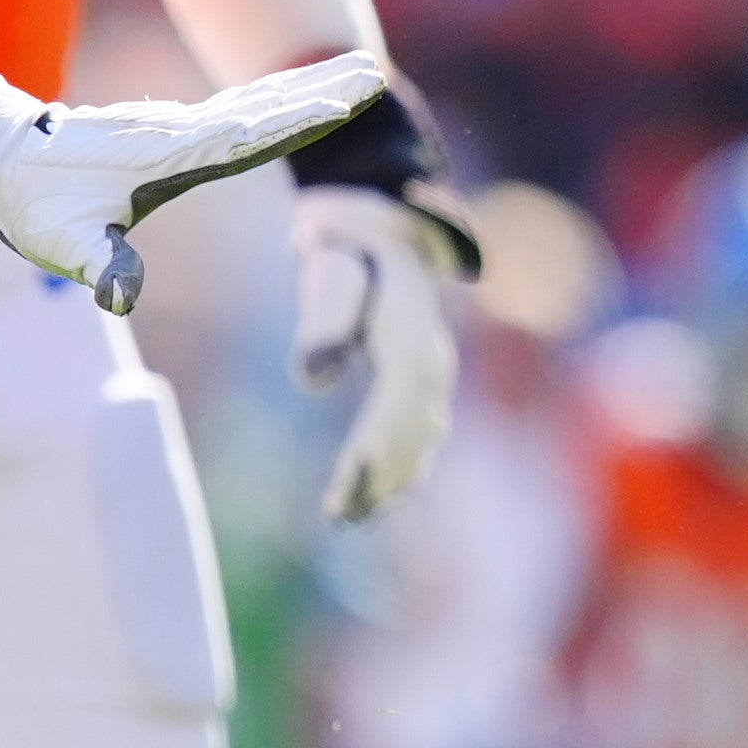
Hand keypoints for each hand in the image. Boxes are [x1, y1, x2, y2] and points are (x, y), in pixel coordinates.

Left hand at [0, 51, 390, 313]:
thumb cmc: (31, 205)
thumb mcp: (67, 244)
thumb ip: (102, 267)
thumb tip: (120, 300)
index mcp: (171, 153)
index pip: (252, 133)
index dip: (303, 115)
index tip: (350, 92)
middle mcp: (176, 132)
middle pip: (261, 108)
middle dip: (316, 90)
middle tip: (373, 70)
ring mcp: (167, 128)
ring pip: (246, 106)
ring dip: (296, 91)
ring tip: (348, 74)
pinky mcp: (157, 134)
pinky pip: (226, 114)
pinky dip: (264, 103)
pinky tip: (280, 103)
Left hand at [291, 183, 463, 524]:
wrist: (387, 229)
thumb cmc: (349, 250)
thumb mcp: (331, 268)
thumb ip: (323, 316)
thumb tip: (312, 376)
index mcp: (414, 338)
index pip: (399, 405)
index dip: (376, 446)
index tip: (347, 480)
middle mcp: (434, 363)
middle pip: (412, 433)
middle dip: (379, 477)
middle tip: (339, 516)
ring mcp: (436, 376)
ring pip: (419, 441)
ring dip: (388, 482)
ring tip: (347, 518)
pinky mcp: (425, 386)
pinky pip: (418, 437)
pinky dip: (399, 470)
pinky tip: (373, 500)